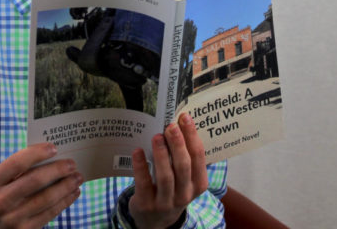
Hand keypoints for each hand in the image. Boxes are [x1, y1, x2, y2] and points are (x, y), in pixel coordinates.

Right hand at [0, 143, 83, 228]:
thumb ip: (17, 170)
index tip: (54, 147)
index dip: (37, 154)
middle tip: (72, 163)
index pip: (17, 163)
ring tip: (77, 177)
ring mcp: (12, 219)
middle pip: (35, 181)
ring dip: (66, 186)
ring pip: (46, 198)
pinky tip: (73, 193)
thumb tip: (51, 156)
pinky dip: (65, 201)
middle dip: (57, 170)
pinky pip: (49, 213)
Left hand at [129, 113, 207, 228]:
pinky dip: (141, 166)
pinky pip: (144, 183)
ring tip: (157, 136)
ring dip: (161, 154)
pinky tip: (138, 151)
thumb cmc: (173, 191)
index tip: (184, 118)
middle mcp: (184, 195)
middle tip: (170, 126)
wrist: (156, 221)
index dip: (192, 136)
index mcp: (198, 184)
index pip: (198, 157)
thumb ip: (185, 158)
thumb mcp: (185, 180)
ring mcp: (165, 202)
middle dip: (178, 144)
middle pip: (183, 166)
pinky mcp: (146, 204)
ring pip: (166, 176)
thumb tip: (180, 125)